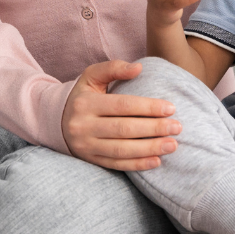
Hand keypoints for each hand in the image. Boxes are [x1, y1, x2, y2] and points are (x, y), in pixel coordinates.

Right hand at [61, 60, 181, 170]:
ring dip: (150, 149)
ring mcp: (86, 146)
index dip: (148, 107)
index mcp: (86, 103)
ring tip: (173, 144)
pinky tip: (157, 161)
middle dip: (154, 129)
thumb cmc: (83, 95)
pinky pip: (116, 165)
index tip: (170, 108)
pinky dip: (138, 164)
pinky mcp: (90, 160)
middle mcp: (83, 126)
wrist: (57, 119)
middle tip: (177, 127)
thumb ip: (114, 68)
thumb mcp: (91, 76)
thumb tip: (138, 68)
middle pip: (124, 129)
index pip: (122, 105)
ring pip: (122, 150)